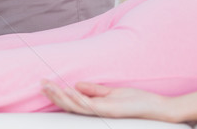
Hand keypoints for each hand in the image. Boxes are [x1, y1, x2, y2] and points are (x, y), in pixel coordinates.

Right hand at [41, 80, 170, 120]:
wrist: (156, 108)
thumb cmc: (136, 101)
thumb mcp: (111, 92)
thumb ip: (93, 89)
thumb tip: (75, 84)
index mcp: (95, 107)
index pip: (70, 101)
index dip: (56, 94)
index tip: (44, 83)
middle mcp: (95, 111)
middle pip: (68, 104)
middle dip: (53, 94)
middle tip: (40, 84)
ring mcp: (101, 112)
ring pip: (74, 106)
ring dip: (60, 96)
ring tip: (48, 86)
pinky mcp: (108, 110)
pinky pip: (88, 104)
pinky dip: (76, 97)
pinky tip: (67, 90)